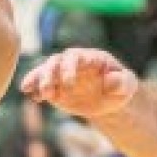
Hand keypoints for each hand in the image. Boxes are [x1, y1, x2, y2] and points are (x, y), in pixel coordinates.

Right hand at [19, 48, 139, 118]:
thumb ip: (122, 82)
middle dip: (50, 75)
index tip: (69, 83)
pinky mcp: (53, 86)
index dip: (70, 67)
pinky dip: (33, 86)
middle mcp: (73, 62)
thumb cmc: (120, 88)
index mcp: (90, 58)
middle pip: (56, 61)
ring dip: (39, 80)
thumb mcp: (127, 86)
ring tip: (37, 93)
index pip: (77, 57)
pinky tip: (29, 94)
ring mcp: (61, 73)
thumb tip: (110, 81)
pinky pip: (39, 83)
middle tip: (49, 92)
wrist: (108, 99)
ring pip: (45, 70)